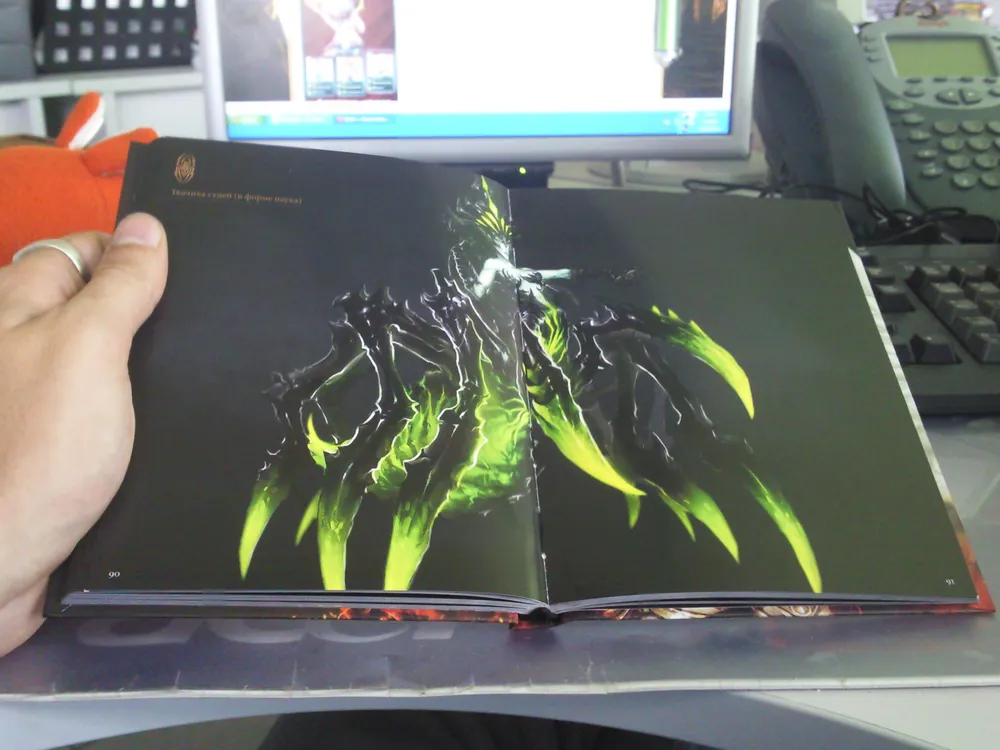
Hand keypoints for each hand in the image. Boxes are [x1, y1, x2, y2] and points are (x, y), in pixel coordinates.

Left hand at [0, 213, 166, 655]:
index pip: (84, 252)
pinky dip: (138, 410)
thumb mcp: (88, 349)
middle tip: (212, 331)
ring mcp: (36, 397)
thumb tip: (146, 225)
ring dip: (149, 366)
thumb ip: (119, 286)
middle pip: (93, 303)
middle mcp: (21, 344)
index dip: (137, 254)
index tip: (196, 275)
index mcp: (18, 306)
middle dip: (149, 312)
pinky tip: (175, 421)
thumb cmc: (40, 448)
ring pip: (106, 360)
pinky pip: (104, 409)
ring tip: (210, 373)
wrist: (0, 562)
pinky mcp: (54, 445)